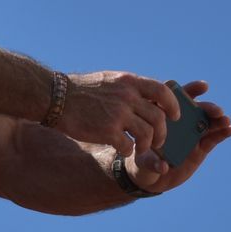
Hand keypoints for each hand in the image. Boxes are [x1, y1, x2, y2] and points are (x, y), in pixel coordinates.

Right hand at [52, 70, 179, 159]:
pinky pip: (128, 145)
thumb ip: (129, 88)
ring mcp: (118, 114)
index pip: (162, 91)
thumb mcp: (110, 80)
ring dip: (148, 145)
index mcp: (129, 82)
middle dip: (163, 133)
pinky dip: (128, 151)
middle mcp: (127, 96)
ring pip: (147, 134)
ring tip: (142, 148)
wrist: (56, 97)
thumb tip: (149, 97)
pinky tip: (122, 150)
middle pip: (159, 117)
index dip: (173, 105)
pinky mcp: (107, 131)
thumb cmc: (82, 90)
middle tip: (159, 141)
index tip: (174, 116)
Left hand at [124, 79, 230, 194]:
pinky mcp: (201, 147)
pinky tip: (229, 130)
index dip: (189, 90)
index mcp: (162, 116)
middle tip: (217, 111)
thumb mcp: (141, 161)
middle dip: (207, 107)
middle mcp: (179, 121)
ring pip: (207, 121)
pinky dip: (222, 133)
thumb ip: (150, 162)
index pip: (175, 98)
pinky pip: (213, 137)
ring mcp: (191, 133)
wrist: (150, 178)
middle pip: (195, 108)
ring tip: (225, 120)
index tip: (202, 87)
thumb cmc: (140, 161)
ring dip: (218, 119)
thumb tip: (162, 167)